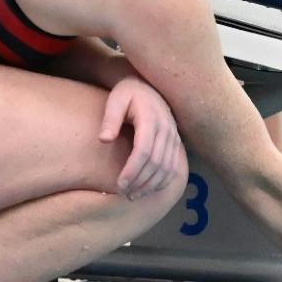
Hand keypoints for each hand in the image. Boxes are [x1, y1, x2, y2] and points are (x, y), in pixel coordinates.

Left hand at [98, 76, 181, 200]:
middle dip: (141, 181)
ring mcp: (174, 136)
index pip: (144, 150)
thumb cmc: (127, 94)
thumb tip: (104, 139)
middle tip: (124, 193)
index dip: (133, 170)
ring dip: (152, 185)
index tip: (120, 184)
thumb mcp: (115, 99)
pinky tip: (149, 189)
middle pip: (156, 162)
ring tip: (134, 195)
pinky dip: (163, 181)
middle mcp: (166, 128)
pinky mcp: (176, 143)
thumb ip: (110, 118)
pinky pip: (174, 167)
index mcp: (150, 118)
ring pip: (167, 168)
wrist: (147, 86)